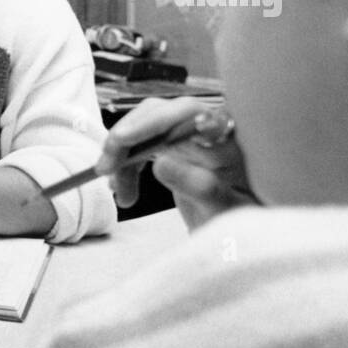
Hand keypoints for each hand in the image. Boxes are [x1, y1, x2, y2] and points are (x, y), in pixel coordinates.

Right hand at [98, 97, 257, 229]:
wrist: (243, 233)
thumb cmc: (242, 223)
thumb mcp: (224, 211)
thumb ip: (201, 187)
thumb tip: (161, 164)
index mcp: (228, 139)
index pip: (189, 113)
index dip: (153, 120)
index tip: (122, 140)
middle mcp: (209, 129)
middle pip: (160, 114)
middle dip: (126, 137)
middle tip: (105, 169)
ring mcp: (191, 137)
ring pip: (146, 127)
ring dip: (121, 154)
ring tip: (116, 191)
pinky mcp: (176, 147)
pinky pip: (142, 143)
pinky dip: (125, 164)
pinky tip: (121, 188)